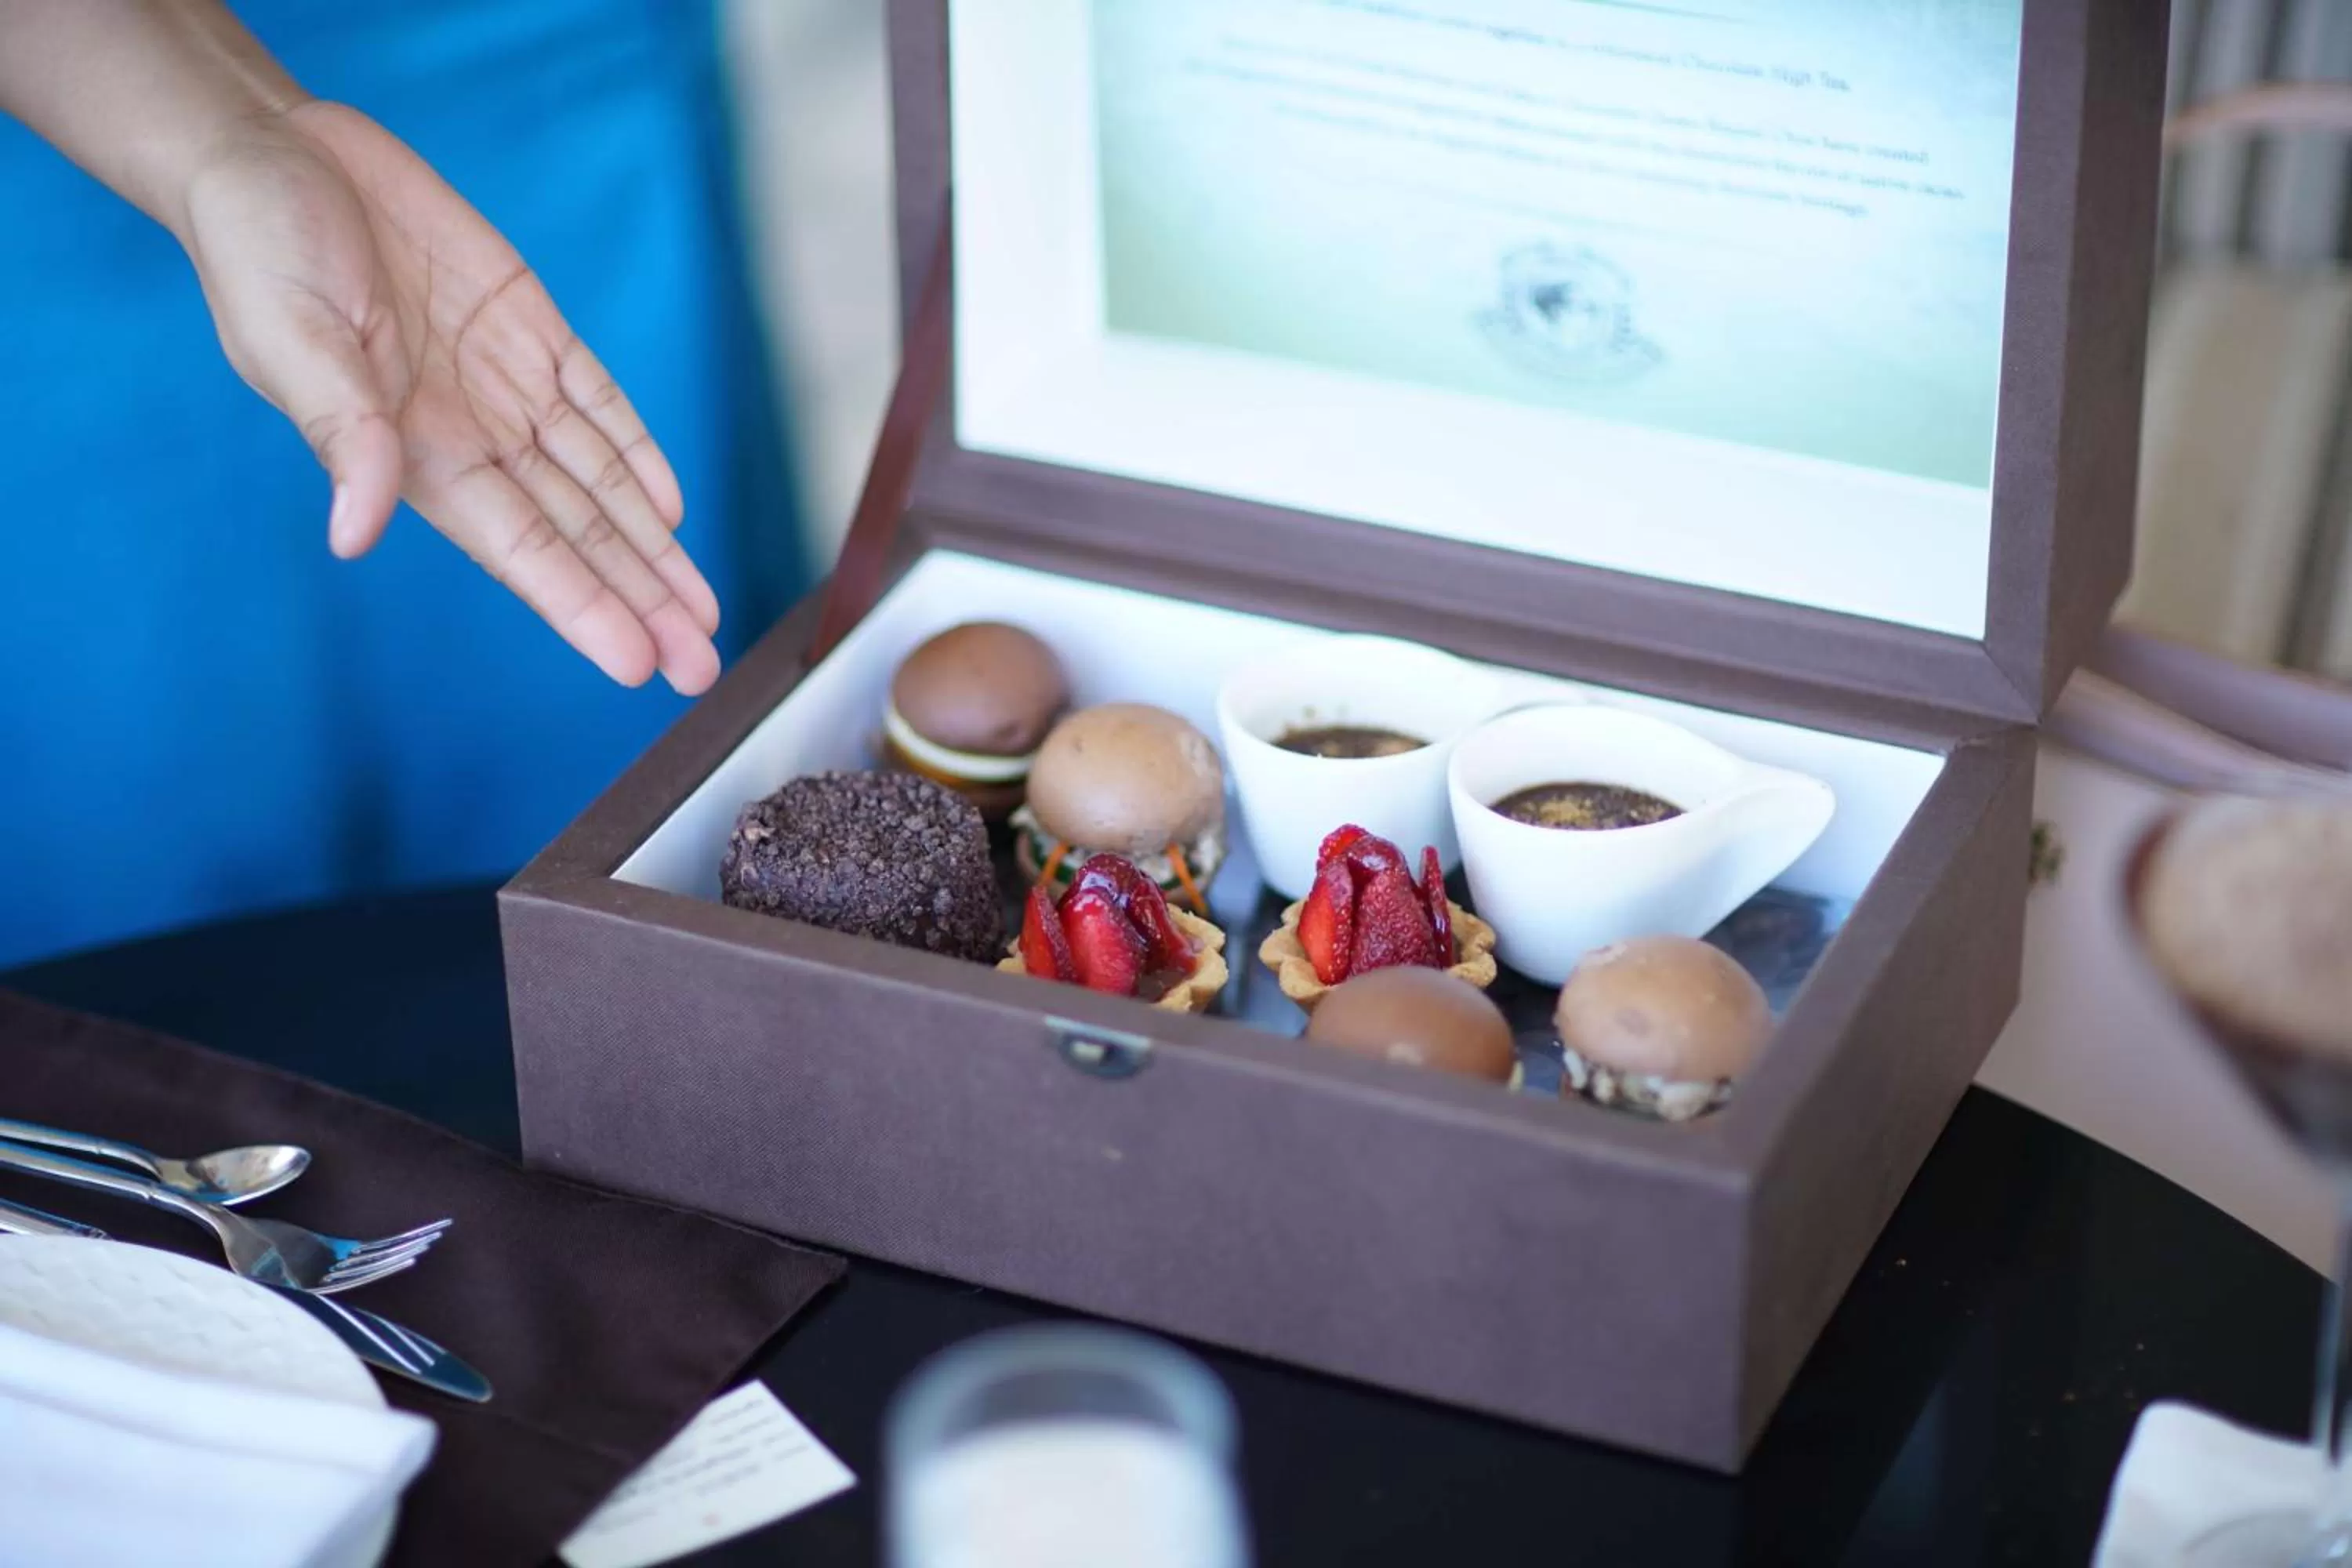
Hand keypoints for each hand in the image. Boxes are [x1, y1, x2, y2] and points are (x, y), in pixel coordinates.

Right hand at [177, 102, 719, 693]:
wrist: (271, 154)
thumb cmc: (259, 250)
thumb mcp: (293, 340)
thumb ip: (342, 434)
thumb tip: (355, 533)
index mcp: (415, 455)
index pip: (521, 552)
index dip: (583, 608)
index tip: (639, 664)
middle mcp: (473, 435)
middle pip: (579, 535)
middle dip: (642, 601)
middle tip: (701, 668)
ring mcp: (506, 383)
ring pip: (601, 484)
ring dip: (654, 548)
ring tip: (703, 610)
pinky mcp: (529, 325)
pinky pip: (598, 402)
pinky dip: (638, 454)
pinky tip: (671, 510)